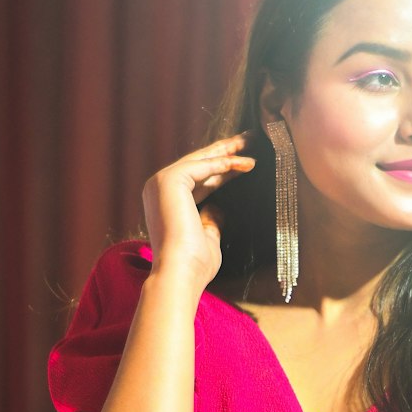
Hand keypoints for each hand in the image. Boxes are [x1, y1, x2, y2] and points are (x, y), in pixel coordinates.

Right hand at [141, 134, 254, 283]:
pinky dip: (225, 163)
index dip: (223, 170)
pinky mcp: (169, 180)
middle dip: (226, 151)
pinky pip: (203, 166)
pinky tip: (246, 163)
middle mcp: (158, 188)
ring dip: (228, 151)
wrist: (181, 273)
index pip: (198, 179)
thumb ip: (211, 220)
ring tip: (252, 142)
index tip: (245, 162)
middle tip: (250, 139)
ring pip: (201, 160)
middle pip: (199, 163)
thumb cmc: (195, 264)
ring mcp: (161, 182)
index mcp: (165, 201)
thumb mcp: (207, 237)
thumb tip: (218, 208)